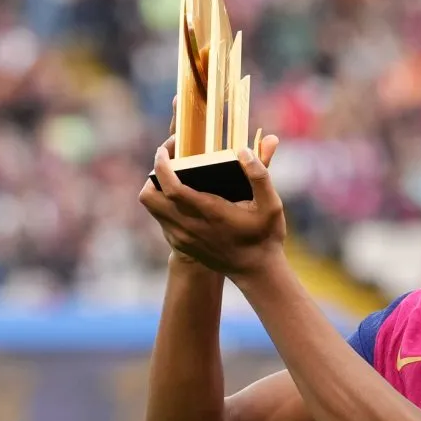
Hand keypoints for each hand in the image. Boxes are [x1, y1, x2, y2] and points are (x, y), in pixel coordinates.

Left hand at [139, 132, 284, 277]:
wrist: (256, 272)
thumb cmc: (265, 236)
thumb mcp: (272, 205)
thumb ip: (260, 174)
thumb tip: (244, 150)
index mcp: (209, 212)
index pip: (171, 186)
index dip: (162, 164)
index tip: (165, 149)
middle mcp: (189, 226)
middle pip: (149, 196)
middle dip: (153, 174)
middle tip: (169, 161)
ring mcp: (182, 237)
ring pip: (151, 207)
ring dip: (156, 188)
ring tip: (174, 176)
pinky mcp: (181, 244)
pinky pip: (161, 218)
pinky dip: (164, 203)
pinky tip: (183, 197)